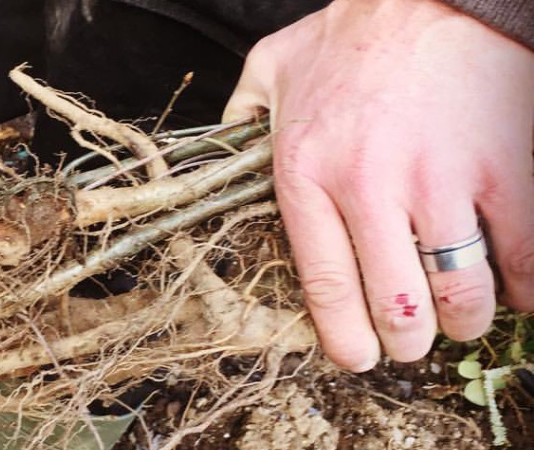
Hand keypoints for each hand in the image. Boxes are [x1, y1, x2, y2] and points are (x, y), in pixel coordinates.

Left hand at [224, 0, 533, 370]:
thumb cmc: (351, 35)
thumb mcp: (273, 70)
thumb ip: (242, 119)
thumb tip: (219, 152)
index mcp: (307, 173)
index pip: (323, 284)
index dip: (344, 338)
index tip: (356, 357)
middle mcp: (369, 186)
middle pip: (396, 306)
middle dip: (407, 341)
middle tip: (410, 340)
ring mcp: (440, 180)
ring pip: (462, 293)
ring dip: (465, 321)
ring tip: (459, 318)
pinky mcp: (503, 167)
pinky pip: (523, 256)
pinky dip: (525, 289)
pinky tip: (515, 289)